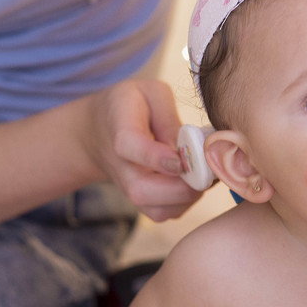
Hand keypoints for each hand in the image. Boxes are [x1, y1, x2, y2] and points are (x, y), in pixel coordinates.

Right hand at [84, 79, 200, 221]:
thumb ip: (169, 116)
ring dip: (188, 197)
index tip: (182, 159)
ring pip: (157, 210)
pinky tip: (196, 179)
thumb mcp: (151, 93)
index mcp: (120, 130)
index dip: (157, 157)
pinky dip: (187, 202)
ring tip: (205, 172)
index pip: (130, 147)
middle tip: (208, 170)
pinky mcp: (143, 202)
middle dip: (181, 187)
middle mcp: (121, 166)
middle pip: (142, 190)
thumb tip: (188, 146)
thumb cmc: (133, 105)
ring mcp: (129, 189)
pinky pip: (166, 213)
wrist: (99, 131)